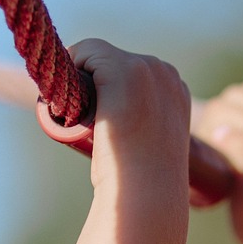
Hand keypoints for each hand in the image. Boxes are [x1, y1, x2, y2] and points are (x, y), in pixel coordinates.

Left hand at [69, 39, 191, 195]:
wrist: (147, 193)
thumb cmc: (145, 183)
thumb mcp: (152, 148)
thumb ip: (146, 131)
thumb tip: (125, 133)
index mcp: (175, 89)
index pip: (131, 74)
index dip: (105, 92)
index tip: (98, 121)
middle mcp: (165, 72)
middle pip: (112, 61)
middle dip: (93, 84)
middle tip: (86, 122)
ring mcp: (146, 67)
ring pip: (96, 55)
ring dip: (80, 80)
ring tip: (80, 116)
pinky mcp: (122, 68)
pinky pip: (85, 51)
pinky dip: (70, 66)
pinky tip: (67, 94)